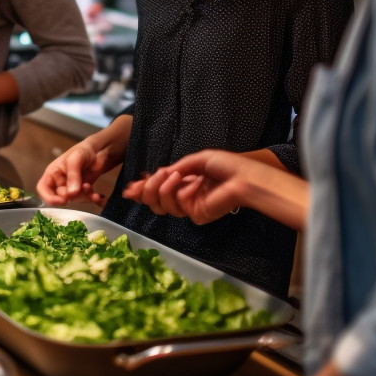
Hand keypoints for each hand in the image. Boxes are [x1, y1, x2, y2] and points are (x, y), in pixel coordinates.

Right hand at [36, 139, 113, 205]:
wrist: (98, 151)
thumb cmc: (81, 151)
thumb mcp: (75, 160)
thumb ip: (73, 176)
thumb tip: (72, 193)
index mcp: (53, 173)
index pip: (43, 188)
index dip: (49, 197)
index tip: (61, 201)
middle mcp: (60, 182)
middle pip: (60, 196)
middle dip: (72, 195)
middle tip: (82, 188)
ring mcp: (71, 187)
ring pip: (73, 199)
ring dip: (83, 196)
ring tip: (89, 186)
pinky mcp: (82, 190)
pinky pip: (85, 199)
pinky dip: (91, 198)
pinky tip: (97, 196)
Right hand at [123, 149, 307, 230]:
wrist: (244, 176)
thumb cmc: (226, 165)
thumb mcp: (195, 160)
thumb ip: (174, 168)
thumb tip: (155, 175)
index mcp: (186, 184)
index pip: (159, 191)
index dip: (143, 189)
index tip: (131, 186)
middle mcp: (186, 198)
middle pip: (155, 202)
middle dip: (146, 190)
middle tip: (142, 181)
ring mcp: (191, 208)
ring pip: (161, 206)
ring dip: (160, 188)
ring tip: (172, 175)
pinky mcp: (197, 215)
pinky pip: (177, 206)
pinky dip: (180, 192)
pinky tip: (193, 183)